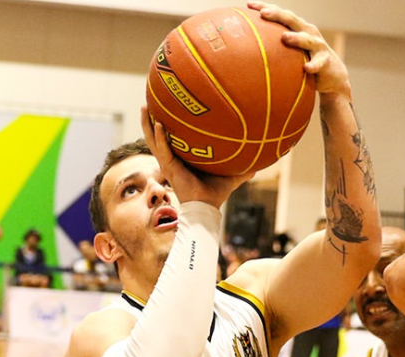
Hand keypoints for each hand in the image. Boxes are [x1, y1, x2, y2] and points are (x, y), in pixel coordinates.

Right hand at [139, 107, 253, 210]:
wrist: (207, 207)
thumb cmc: (215, 193)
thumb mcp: (230, 176)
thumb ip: (242, 169)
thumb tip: (259, 164)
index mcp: (181, 157)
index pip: (170, 137)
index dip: (165, 124)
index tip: (165, 106)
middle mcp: (172, 158)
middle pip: (156, 135)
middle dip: (150, 119)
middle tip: (149, 100)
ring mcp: (168, 163)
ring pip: (152, 140)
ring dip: (147, 124)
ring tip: (145, 107)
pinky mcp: (169, 168)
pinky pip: (162, 150)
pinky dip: (159, 137)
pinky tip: (158, 125)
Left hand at [248, 1, 350, 97]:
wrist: (332, 76)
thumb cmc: (305, 61)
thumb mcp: (290, 52)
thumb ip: (273, 48)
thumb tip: (245, 51)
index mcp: (297, 27)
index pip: (279, 14)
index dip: (265, 7)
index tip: (249, 5)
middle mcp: (308, 32)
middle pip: (291, 20)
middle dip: (277, 15)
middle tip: (263, 14)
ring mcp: (318, 45)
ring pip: (307, 39)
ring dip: (296, 38)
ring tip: (285, 38)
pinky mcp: (325, 61)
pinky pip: (319, 63)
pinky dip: (313, 65)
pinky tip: (307, 68)